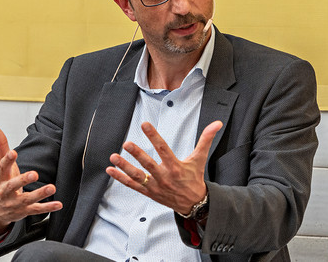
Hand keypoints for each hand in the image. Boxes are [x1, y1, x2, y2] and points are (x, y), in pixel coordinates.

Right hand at [0, 125, 62, 235]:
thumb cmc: (3, 181)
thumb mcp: (2, 165)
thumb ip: (0, 145)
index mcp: (1, 177)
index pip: (2, 167)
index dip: (7, 160)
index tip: (13, 152)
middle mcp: (7, 191)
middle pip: (13, 186)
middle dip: (22, 180)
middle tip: (34, 174)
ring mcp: (15, 203)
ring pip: (27, 199)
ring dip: (39, 194)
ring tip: (52, 187)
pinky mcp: (25, 211)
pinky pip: (37, 210)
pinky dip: (48, 207)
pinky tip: (59, 204)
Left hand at [106, 120, 221, 214]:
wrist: (193, 204)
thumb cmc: (194, 178)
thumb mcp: (200, 159)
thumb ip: (206, 139)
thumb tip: (216, 123)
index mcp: (176, 167)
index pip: (163, 149)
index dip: (154, 136)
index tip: (145, 125)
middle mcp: (164, 177)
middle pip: (149, 165)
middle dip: (137, 154)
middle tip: (127, 143)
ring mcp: (155, 186)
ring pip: (138, 177)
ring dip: (125, 167)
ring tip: (114, 157)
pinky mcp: (149, 192)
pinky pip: (133, 185)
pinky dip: (121, 178)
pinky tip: (111, 170)